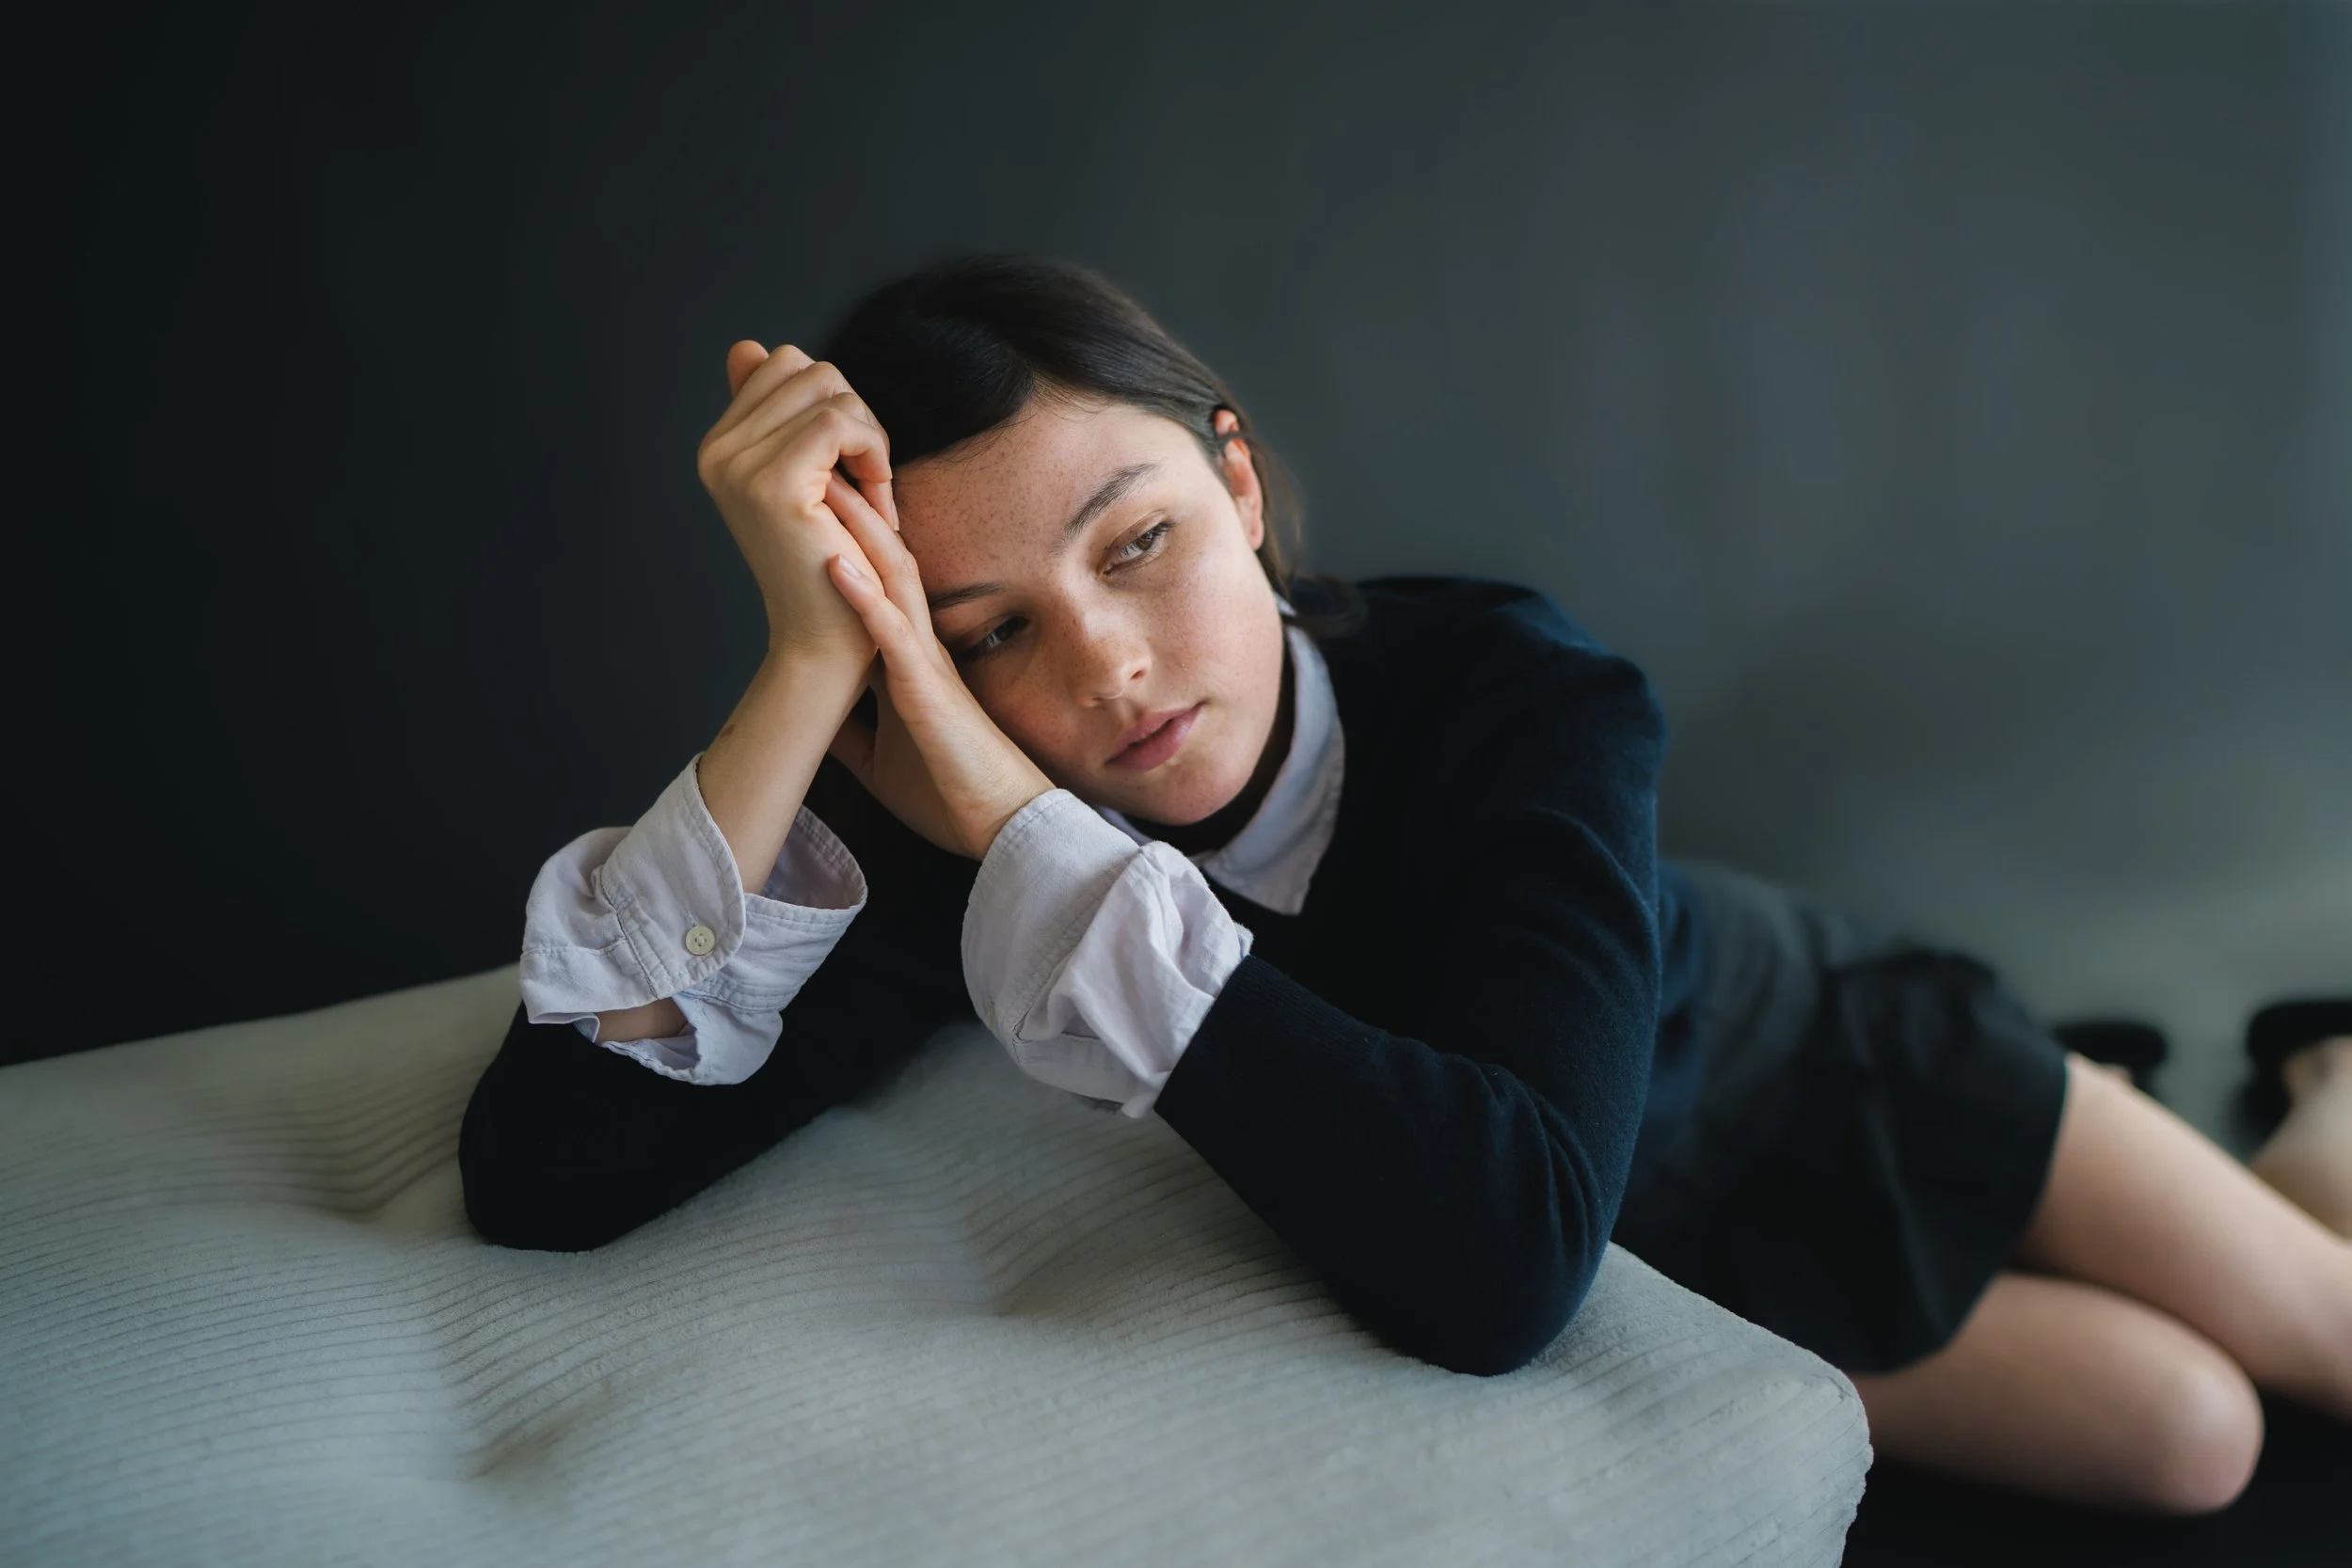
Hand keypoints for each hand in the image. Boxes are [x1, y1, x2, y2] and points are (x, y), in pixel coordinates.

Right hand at [695, 341, 898, 665]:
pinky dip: (873, 453)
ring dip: (870, 438)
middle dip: (856, 416)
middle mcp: (717, 451)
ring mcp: (738, 466)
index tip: (848, 465)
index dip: (834, 404)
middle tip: (868, 480)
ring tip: (873, 495)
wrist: (825, 640)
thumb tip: (746, 347)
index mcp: (720, 446)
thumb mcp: (806, 478)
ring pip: (829, 389)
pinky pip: (838, 422)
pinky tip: (878, 500)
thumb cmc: (830, 565)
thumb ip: (778, 415)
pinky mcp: (772, 484)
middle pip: (809, 367)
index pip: (783, 363)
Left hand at [817, 476, 1055, 859]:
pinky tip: (835, 565)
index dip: (850, 542)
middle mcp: (923, 650)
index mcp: (912, 662)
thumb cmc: (953, 794)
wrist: (1002, 828)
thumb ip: (856, 732)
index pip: (878, 588)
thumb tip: (818, 720)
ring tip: (824, 485)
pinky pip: (894, 636)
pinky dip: (863, 599)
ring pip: (893, 581)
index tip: (815, 502)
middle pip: (888, 563)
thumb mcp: (883, 760)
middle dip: (855, 511)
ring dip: (858, 533)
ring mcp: (928, 666)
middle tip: (821, 463)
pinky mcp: (929, 692)